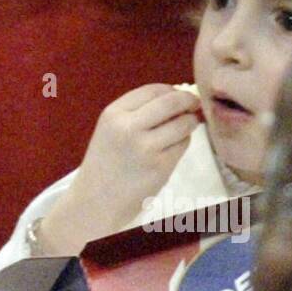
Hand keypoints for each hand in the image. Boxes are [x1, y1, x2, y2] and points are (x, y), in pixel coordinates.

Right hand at [38, 84, 200, 254]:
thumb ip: (137, 113)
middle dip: (188, 101)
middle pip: (171, 102)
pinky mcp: (160, 166)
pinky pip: (183, 145)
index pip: (153, 90)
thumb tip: (177, 98)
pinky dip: (183, 143)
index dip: (171, 90)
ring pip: (182, 123)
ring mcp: (145, 147)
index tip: (179, 96)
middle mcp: (128, 127)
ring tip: (185, 128)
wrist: (95, 200)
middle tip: (195, 105)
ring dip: (190, 122)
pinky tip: (172, 149)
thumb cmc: (105, 164)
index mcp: (114, 114)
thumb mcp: (111, 129)